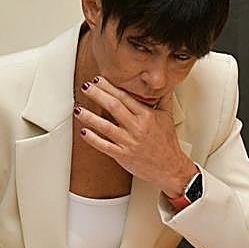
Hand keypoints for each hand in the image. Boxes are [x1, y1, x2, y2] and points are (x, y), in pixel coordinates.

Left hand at [74, 76, 195, 196]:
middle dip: (97, 95)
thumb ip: (163, 99)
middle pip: (113, 107)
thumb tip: (163, 85)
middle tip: (86, 87)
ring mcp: (129, 142)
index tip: (99, 80)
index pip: (124, 97)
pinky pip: (105, 146)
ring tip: (78, 109)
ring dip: (89, 117)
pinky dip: (93, 139)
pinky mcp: (123, 155)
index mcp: (146, 116)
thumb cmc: (167, 143)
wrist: (170, 167)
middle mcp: (136, 127)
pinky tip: (84, 132)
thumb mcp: (167, 117)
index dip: (109, 87)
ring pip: (105, 126)